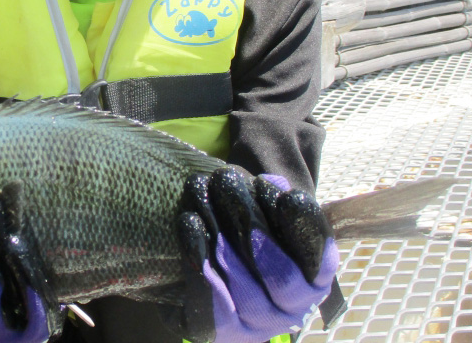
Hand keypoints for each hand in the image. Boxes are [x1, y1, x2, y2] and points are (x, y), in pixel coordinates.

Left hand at [176, 167, 338, 342]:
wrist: (215, 283)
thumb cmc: (248, 240)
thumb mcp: (267, 218)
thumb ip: (274, 203)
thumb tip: (274, 186)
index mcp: (314, 281)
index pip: (321, 258)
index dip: (305, 227)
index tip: (287, 195)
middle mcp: (293, 310)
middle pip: (279, 273)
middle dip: (250, 223)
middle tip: (225, 181)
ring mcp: (259, 326)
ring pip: (242, 286)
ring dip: (218, 232)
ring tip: (199, 192)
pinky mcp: (222, 333)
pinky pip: (210, 302)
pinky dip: (198, 258)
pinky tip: (188, 222)